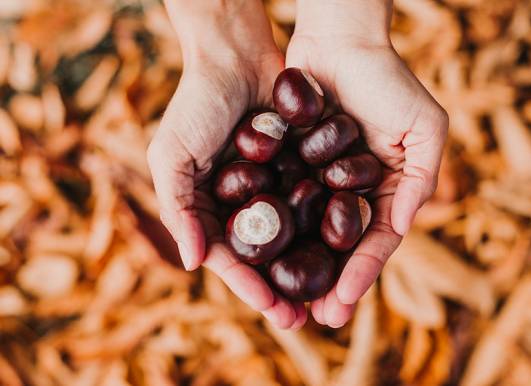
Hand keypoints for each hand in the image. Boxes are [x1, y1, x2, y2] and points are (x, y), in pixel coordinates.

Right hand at [147, 0, 305, 328]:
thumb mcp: (171, 153)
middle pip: (263, 257)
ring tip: (327, 296)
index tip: (271, 309)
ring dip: (306, 268)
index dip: (247, 285)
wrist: (236, 55)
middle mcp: (240, 204)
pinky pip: (311, 205)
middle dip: (280, 289)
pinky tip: (342, 251)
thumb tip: (194, 264)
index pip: (228, 256)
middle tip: (303, 319)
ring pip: (291, 239)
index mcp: (207, 207)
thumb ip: (177, 207)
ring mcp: (270, 188)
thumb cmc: (196, 103)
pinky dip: (323, 228)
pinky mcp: (297, 169)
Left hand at [286, 0, 447, 326]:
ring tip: (289, 303)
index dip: (362, 274)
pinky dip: (277, 233)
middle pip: (342, 248)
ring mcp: (322, 182)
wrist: (339, 40)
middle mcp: (354, 192)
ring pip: (311, 236)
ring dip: (302, 270)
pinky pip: (285, 206)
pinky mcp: (293, 167)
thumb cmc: (388, 79)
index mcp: (387, 189)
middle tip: (316, 319)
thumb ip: (420, 179)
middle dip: (332, 285)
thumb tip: (401, 229)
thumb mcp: (425, 127)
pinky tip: (264, 260)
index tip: (344, 303)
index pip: (376, 242)